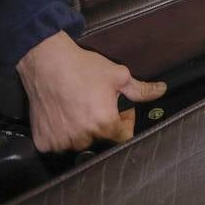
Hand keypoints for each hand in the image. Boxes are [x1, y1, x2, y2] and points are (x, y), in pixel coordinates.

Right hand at [16, 31, 166, 152]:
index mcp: (105, 124)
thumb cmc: (83, 67)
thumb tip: (162, 90)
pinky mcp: (43, 141)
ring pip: (77, 143)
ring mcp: (61, 142)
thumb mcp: (118, 76)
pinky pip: (56, 144)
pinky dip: (60, 133)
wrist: (47, 61)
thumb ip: (141, 89)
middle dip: (102, 125)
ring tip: (78, 108)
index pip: (123, 137)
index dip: (125, 123)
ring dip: (81, 131)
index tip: (120, 111)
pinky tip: (61, 114)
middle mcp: (83, 137)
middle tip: (96, 105)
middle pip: (100, 140)